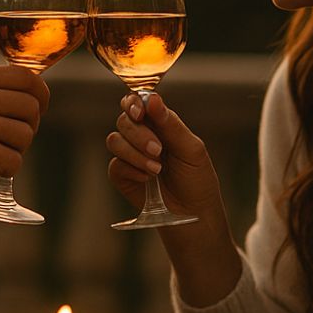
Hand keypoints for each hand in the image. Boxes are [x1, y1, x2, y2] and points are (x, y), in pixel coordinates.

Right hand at [0, 64, 49, 216]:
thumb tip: (30, 87)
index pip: (25, 76)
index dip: (39, 94)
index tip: (38, 107)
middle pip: (32, 106)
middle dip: (28, 125)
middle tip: (8, 139)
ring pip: (27, 135)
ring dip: (14, 150)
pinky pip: (16, 161)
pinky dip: (4, 171)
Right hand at [106, 92, 222, 222]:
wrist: (194, 214)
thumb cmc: (197, 179)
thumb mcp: (191, 149)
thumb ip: (171, 124)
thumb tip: (152, 98)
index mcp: (159, 123)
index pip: (137, 102)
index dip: (133, 103)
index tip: (140, 112)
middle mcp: (141, 135)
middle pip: (124, 120)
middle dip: (139, 134)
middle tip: (159, 150)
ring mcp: (129, 155)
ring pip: (114, 140)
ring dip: (135, 153)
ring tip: (157, 169)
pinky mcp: (122, 176)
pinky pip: (115, 165)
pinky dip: (132, 170)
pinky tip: (148, 180)